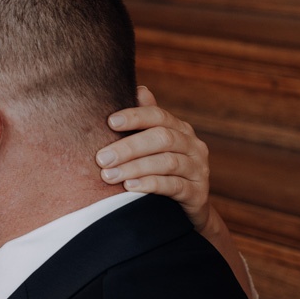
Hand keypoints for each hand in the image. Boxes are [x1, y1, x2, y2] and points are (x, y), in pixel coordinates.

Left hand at [96, 86, 209, 230]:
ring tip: (109, 175)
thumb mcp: (153, 145)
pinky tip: (130, 187)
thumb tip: (138, 89)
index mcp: (179, 129)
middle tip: (101, 158)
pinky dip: (151, 185)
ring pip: (167, 162)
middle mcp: (192, 145)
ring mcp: (198, 169)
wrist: (186, 209)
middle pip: (162, 138)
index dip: (135, 116)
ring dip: (135, 167)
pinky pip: (175, 186)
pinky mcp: (198, 193)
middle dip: (128, 147)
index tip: (110, 121)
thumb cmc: (161, 171)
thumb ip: (146, 121)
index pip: (158, 116)